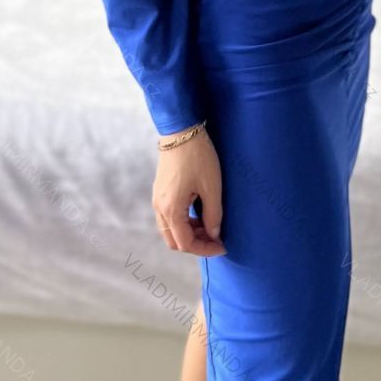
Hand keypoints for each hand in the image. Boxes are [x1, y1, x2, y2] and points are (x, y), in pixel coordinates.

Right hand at [153, 129, 225, 256]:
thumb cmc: (198, 157)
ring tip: (210, 225)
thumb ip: (213, 215)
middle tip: (216, 238)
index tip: (223, 246)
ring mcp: (158, 199)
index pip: (186, 244)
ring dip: (189, 233)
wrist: (181, 130)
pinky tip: (200, 213)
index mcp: (171, 209)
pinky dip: (184, 222)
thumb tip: (214, 234)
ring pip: (170, 229)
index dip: (205, 249)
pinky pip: (169, 217)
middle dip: (196, 244)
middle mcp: (160, 207)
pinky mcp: (160, 191)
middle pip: (174, 241)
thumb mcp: (212, 187)